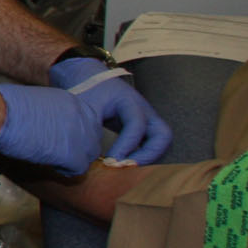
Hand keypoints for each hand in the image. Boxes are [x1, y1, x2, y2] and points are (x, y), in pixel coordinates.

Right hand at [0, 82, 105, 174]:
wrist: (0, 113)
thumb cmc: (7, 106)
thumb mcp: (39, 102)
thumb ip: (54, 114)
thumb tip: (52, 127)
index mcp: (74, 102)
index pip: (89, 125)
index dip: (76, 136)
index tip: (61, 139)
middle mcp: (83, 116)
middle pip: (93, 141)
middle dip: (78, 149)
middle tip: (57, 152)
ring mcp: (81, 135)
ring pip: (89, 156)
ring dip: (73, 160)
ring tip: (53, 159)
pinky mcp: (73, 153)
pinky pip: (78, 169)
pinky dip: (66, 170)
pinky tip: (51, 165)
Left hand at [49, 57, 173, 163]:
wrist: (86, 78)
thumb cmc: (86, 91)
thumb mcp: (85, 106)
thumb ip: (89, 128)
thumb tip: (88, 157)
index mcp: (129, 101)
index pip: (137, 124)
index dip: (127, 145)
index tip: (111, 160)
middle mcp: (143, 110)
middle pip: (163, 135)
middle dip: (149, 154)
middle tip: (127, 168)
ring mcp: (145, 119)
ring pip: (160, 141)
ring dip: (148, 157)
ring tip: (126, 169)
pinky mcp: (141, 128)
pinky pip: (149, 144)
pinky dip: (142, 156)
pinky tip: (123, 165)